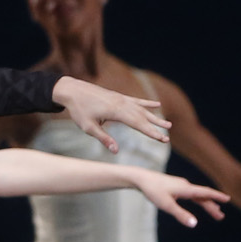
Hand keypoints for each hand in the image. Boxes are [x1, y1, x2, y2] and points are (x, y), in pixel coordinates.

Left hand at [52, 76, 168, 149]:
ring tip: (169, 124)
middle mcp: (122, 103)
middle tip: (167, 138)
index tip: (162, 139)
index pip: (138, 124)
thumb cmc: (78, 110)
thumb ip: (104, 138)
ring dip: (155, 117)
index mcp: (115, 111)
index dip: (151, 132)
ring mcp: (121, 98)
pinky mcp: (118, 96)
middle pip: (143, 118)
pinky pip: (136, 101)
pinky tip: (157, 105)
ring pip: (142, 109)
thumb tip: (116, 151)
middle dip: (156, 128)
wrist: (72, 90)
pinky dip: (147, 103)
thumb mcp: (88, 127)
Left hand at [129, 170, 228, 226]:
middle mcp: (185, 186)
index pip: (205, 193)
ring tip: (215, 212)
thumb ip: (181, 215)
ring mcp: (180, 186)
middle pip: (203, 197)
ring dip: (206, 204)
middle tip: (221, 217)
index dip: (217, 196)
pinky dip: (197, 200)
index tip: (227, 199)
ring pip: (197, 196)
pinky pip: (190, 194)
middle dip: (213, 206)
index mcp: (186, 189)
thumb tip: (194, 224)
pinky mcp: (175, 187)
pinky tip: (198, 202)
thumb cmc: (153, 191)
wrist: (141, 178)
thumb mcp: (166, 205)